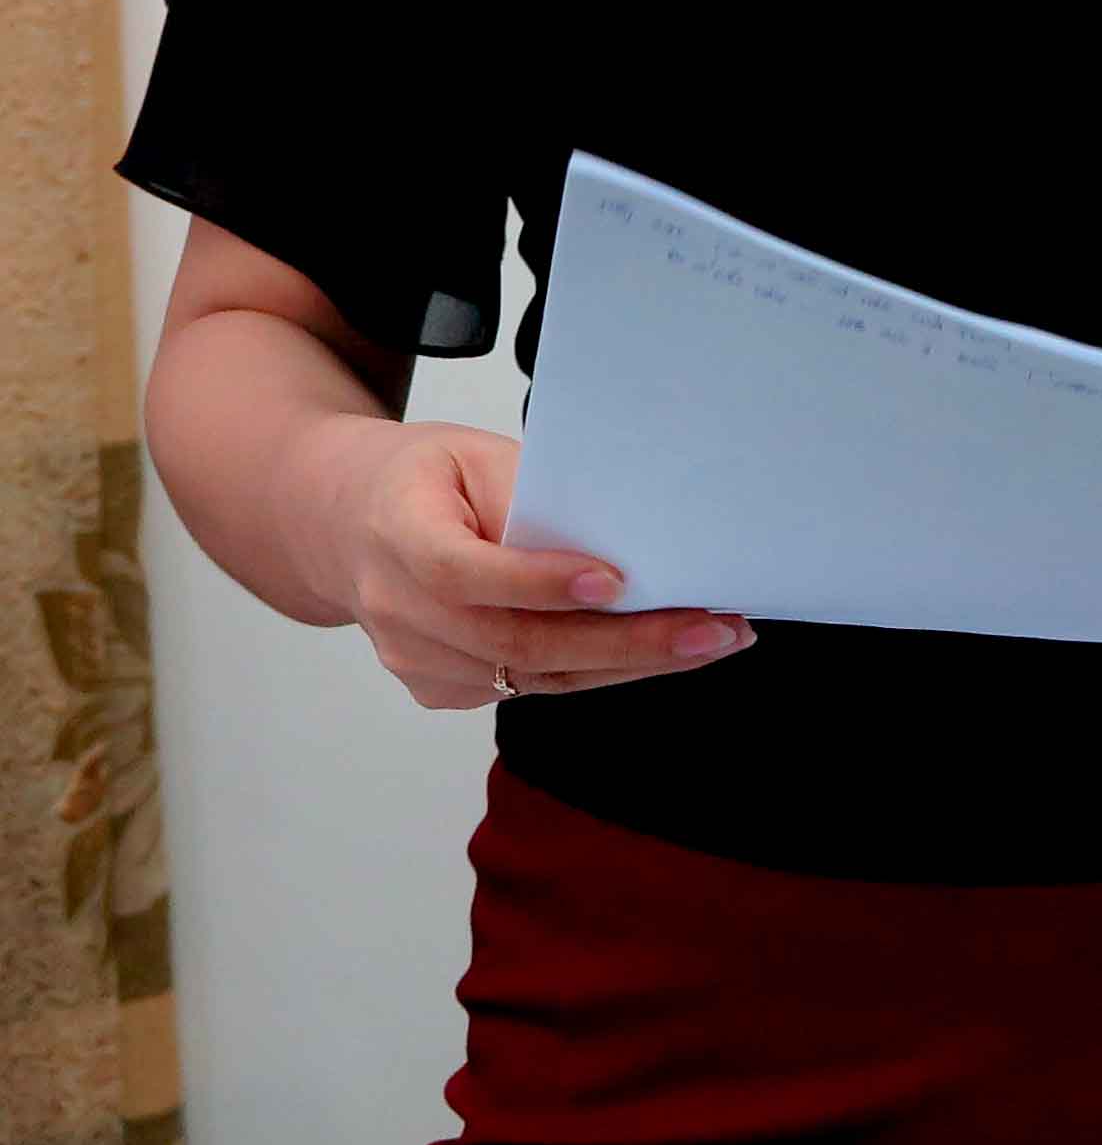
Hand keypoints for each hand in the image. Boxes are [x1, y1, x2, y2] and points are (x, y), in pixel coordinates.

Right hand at [310, 417, 755, 708]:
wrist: (345, 526)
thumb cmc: (425, 480)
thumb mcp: (473, 456)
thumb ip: (536, 495)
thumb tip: (624, 532)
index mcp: (398, 538)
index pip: (465, 573)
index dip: (539, 582)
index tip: (617, 580)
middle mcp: (399, 613)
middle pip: (515, 643)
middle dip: (626, 642)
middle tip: (712, 629)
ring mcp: (416, 662)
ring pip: (534, 677)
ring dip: (631, 664)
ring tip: (712, 640)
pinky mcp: (441, 689)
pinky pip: (529, 687)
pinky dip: (598, 671)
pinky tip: (661, 652)